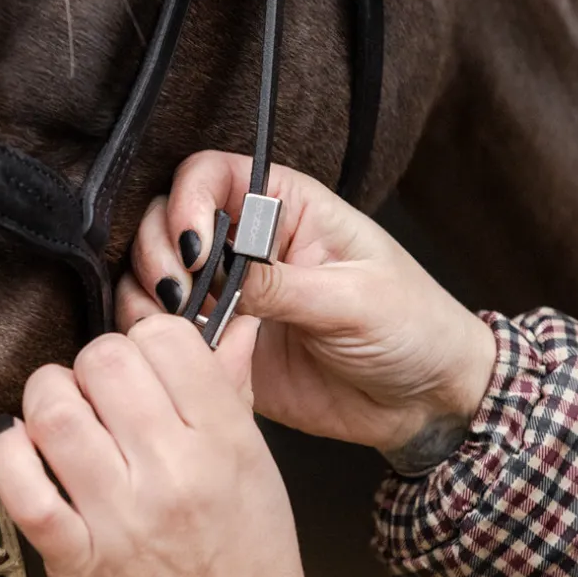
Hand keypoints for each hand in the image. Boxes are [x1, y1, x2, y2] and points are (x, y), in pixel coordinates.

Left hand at [0, 315, 322, 576]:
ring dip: (44, 401)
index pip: (166, 339)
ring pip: (54, 413)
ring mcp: (121, 516)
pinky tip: (22, 453)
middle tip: (94, 392)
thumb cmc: (251, 574)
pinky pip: (22, 488)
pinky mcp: (76, 559)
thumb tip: (225, 330)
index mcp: (225, 443)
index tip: (137, 361)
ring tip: (57, 420)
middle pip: (104, 362)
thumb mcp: (260, 470)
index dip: (142, 338)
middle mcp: (173, 473)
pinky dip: (8, 456)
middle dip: (89, 365)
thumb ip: (231, 393)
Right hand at [120, 152, 496, 471]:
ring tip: (181, 322)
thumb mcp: (352, 298)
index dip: (189, 200)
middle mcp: (247, 244)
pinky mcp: (221, 343)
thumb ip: (278, 285)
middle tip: (182, 292)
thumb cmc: (412, 327)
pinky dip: (157, 337)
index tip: (195, 246)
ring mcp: (229, 295)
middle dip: (160, 250)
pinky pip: (167, 331)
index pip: (210, 175)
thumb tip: (213, 274)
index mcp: (286, 208)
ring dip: (150, 293)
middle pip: (167, 219)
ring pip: (155, 273)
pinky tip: (186, 350)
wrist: (427, 401)